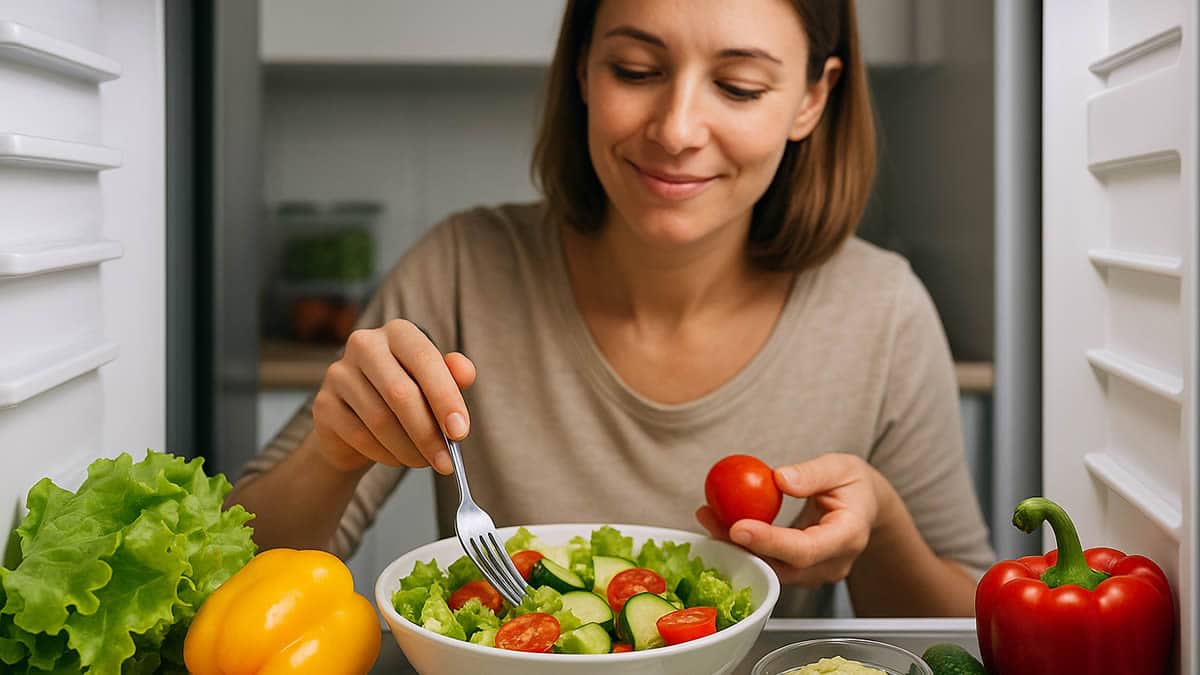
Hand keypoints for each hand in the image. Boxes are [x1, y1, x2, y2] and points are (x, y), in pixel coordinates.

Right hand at [311, 319, 475, 474]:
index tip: (461, 432)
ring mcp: (339, 373)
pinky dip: (386, 454)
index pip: (425, 359)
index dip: (445, 397)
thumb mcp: (434, 384)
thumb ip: (452, 376)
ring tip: (425, 461)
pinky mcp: (323, 404)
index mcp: (398, 332)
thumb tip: (466, 373)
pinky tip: (399, 458)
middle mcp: (364, 344)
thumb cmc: (405, 397)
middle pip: (400, 393)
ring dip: (409, 449)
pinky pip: (360, 436)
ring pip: (380, 420)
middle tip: (447, 461)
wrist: (358, 422)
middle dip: (428, 433)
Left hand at [696, 453, 893, 585]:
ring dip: (736, 546)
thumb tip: (780, 479)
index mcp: (849, 536)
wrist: (866, 509)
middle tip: (709, 518)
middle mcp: (832, 563)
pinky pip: (769, 564)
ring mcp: (816, 572)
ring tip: (708, 516)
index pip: (805, 549)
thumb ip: (813, 473)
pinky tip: (719, 524)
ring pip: (771, 569)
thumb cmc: (854, 486)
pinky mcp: (800, 572)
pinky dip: (744, 546)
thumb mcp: (841, 467)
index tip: (738, 527)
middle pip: (782, 566)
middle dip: (742, 546)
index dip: (770, 542)